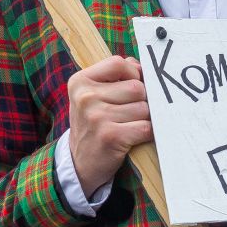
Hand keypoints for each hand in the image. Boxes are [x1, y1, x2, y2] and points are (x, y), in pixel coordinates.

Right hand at [67, 55, 151, 194]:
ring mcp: (97, 117)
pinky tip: (135, 137)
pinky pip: (145, 127)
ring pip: (144, 108)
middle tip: (130, 112)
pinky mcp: (111, 136)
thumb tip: (140, 66)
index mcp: (80, 82)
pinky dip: (147, 133)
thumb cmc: (92, 124)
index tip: (133, 84)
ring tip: (129, 126)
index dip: (133, 73)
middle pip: (136, 87)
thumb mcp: (92, 95)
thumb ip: (114, 76)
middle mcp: (86, 97)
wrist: (79, 163)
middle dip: (141, 100)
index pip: (118, 64)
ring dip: (144, 119)